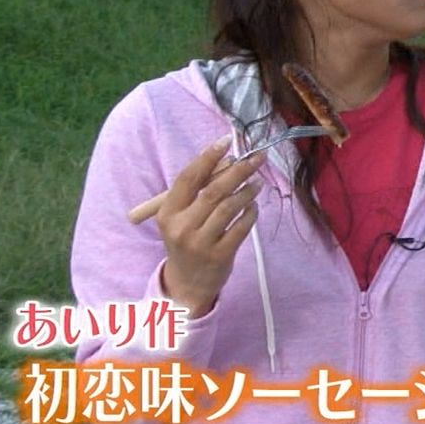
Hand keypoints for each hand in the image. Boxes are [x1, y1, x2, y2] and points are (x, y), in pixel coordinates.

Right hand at [157, 135, 266, 317]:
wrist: (187, 283)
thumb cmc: (187, 239)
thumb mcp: (182, 217)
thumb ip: (199, 190)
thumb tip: (228, 159)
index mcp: (168, 213)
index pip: (188, 178)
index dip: (208, 157)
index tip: (226, 140)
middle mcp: (181, 227)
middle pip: (213, 190)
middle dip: (238, 170)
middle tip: (257, 157)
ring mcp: (201, 243)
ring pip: (229, 208)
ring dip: (247, 190)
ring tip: (257, 183)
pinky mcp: (220, 256)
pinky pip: (242, 227)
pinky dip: (251, 213)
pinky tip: (253, 206)